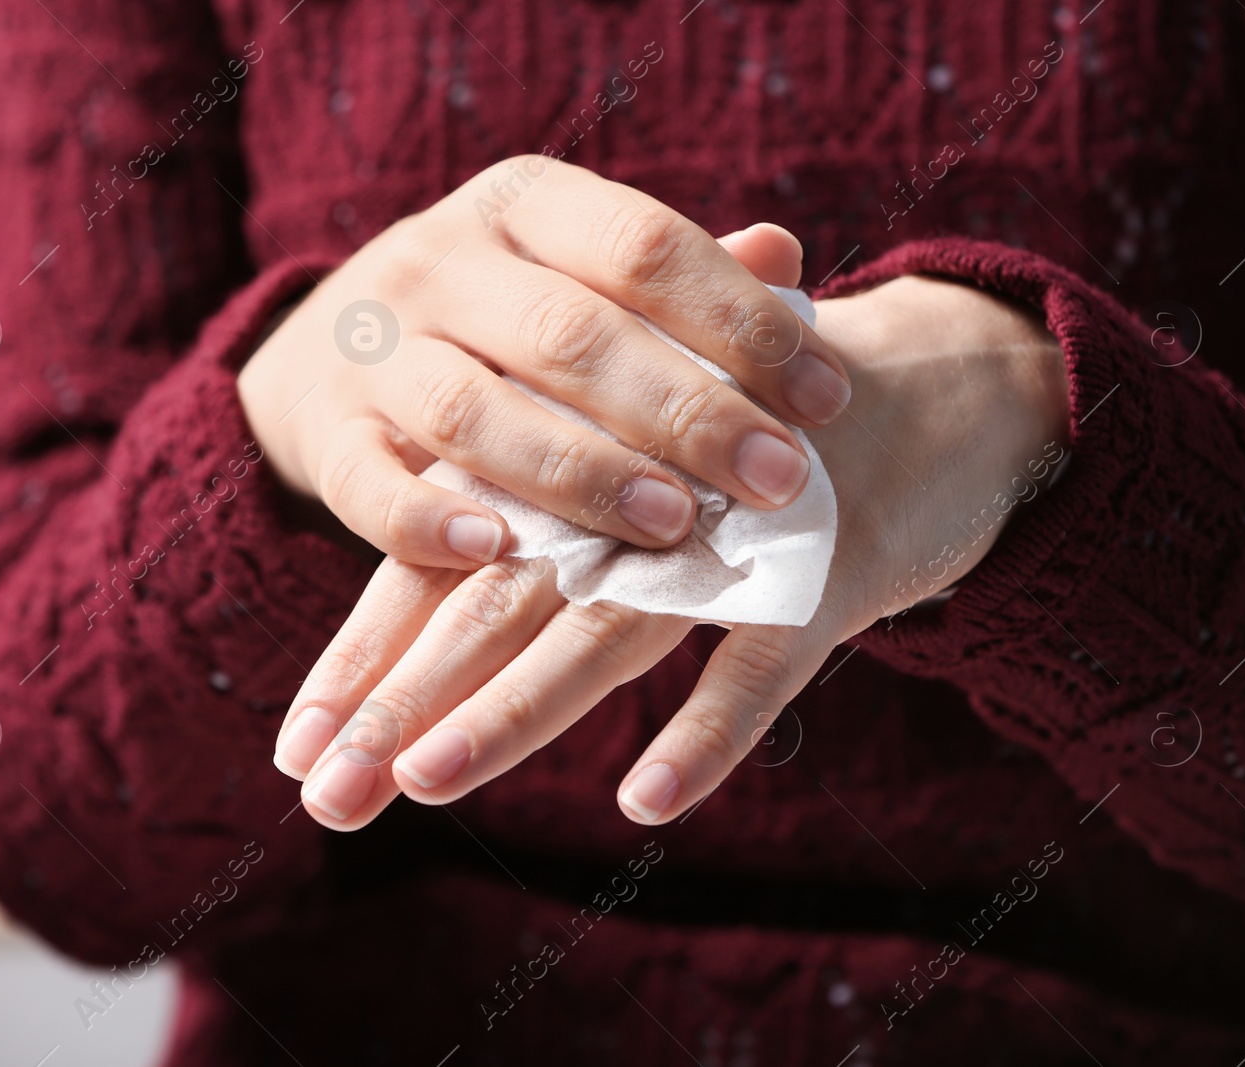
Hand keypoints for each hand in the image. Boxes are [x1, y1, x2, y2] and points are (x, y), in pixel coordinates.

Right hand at [237, 155, 852, 568]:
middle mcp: (441, 260)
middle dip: (686, 412)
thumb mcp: (577, 268)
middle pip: (569, 334)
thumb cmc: (503, 317)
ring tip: (672, 527)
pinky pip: (367, 482)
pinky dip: (426, 521)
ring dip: (579, 473)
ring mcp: (372, 347)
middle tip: (781, 482)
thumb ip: (676, 275)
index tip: (828, 398)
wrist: (332, 345)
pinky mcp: (325, 433)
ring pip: (473, 412)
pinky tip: (496, 551)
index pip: (644, 245)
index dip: (741, 321)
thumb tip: (784, 256)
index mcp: (525, 204)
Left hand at [273, 268, 1068, 829]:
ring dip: (516, 708)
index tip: (296, 751)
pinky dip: (709, 727)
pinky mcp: (832, 571)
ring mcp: (733, 532)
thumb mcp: (656, 457)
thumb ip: (560, 507)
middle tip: (324, 795)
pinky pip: (761, 662)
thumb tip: (446, 567)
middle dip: (405, 702)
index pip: (451, 560)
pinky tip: (644, 801)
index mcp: (584, 460)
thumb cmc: (771, 438)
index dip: (370, 654)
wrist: (948, 388)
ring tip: (424, 781)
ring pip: (606, 630)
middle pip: (500, 604)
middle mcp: (641, 495)